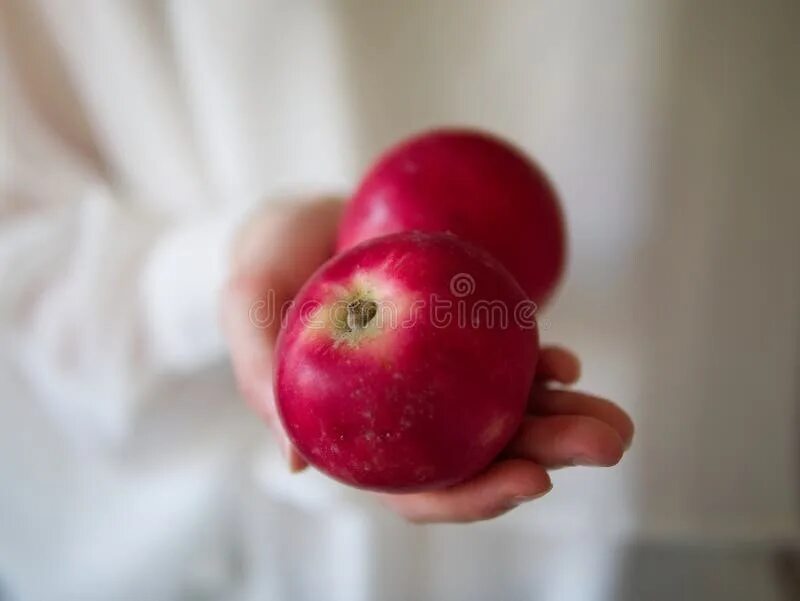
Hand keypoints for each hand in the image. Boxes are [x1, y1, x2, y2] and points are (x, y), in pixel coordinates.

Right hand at [222, 196, 633, 522]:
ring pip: (504, 413)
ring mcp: (435, 376)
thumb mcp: (248, 304)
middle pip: (479, 454)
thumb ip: (258, 373)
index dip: (472, 496)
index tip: (533, 480)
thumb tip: (296, 458)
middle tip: (607, 440)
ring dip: (563, 419)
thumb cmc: (267, 263)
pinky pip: (505, 360)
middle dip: (546, 454)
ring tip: (612, 418)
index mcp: (357, 430)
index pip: (416, 488)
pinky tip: (565, 362)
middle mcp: (405, 414)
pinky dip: (540, 366)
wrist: (301, 219)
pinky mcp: (456, 335)